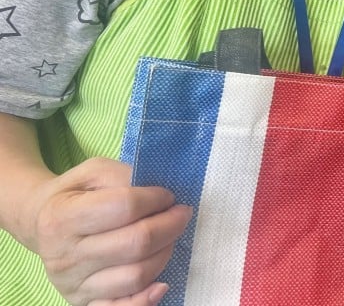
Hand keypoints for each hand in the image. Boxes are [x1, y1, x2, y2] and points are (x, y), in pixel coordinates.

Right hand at [28, 157, 192, 305]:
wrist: (41, 223)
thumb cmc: (74, 195)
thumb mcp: (93, 172)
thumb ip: (124, 176)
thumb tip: (159, 194)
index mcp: (62, 218)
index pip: (124, 207)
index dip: (156, 199)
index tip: (168, 195)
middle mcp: (65, 256)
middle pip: (135, 244)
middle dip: (170, 225)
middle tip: (182, 214)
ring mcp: (74, 284)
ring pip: (136, 276)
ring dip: (165, 253)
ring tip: (169, 237)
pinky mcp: (84, 302)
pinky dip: (147, 299)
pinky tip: (162, 283)